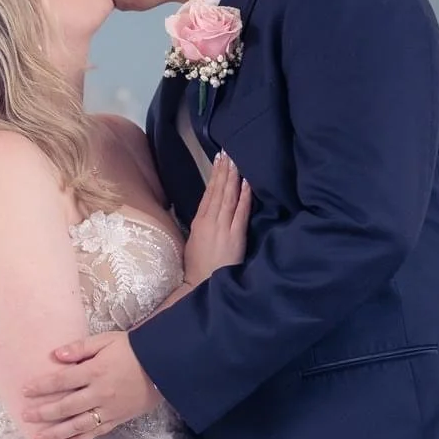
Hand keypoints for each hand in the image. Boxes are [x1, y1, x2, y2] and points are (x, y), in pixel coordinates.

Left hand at [21, 331, 162, 438]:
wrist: (162, 366)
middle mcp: (99, 393)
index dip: (42, 386)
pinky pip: (94, 433)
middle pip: (66, 406)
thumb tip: (55, 355)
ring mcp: (108, 409)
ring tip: (38, 437)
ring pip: (77, 425)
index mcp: (95, 371)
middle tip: (25, 416)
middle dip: (43, 412)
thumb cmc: (132, 350)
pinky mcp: (116, 420)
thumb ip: (79, 348)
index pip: (62, 381)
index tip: (25, 390)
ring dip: (56, 432)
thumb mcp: (106, 341)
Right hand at [184, 151, 250, 285]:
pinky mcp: (234, 236)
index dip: (214, 176)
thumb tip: (203, 212)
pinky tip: (246, 183)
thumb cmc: (197, 267)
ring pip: (228, 197)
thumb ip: (199, 225)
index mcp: (198, 222)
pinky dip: (243, 197)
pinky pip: (240, 212)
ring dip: (232, 178)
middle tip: (228, 153)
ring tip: (236, 161)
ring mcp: (222, 227)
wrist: (202, 285)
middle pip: (218, 191)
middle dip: (224, 171)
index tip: (218, 161)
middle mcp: (209, 221)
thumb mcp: (192, 242)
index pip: (208, 194)